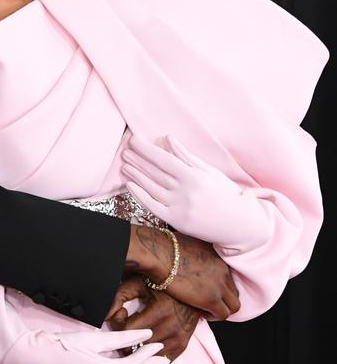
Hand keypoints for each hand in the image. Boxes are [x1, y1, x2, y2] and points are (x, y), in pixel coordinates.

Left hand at [105, 275, 199, 362]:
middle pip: (137, 346)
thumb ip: (118, 296)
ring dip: (137, 351)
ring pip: (148, 356)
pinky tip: (145, 347)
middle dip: (125, 340)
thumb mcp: (138, 283)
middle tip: (122, 330)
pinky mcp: (182, 345)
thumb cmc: (159, 284)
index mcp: (160, 310)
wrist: (188, 288)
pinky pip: (161, 360)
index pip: (129, 330)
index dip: (119, 323)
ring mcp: (178, 337)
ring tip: (133, 339)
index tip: (121, 314)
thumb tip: (105, 315)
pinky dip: (151, 357)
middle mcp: (172, 326)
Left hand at [121, 134, 267, 251]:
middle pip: (154, 173)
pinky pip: (153, 207)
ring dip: (136, 175)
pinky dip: (140, 195)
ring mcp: (179, 207)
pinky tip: (130, 185)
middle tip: (124, 151)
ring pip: (151, 188)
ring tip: (125, 165)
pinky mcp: (176, 221)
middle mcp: (185, 192)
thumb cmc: (226, 194)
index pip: (163, 160)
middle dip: (138, 161)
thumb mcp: (209, 172)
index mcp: (194, 176)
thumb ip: (186, 156)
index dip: (146, 150)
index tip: (133, 141)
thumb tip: (168, 139)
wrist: (239, 224)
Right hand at [124, 223, 239, 319]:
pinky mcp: (211, 299)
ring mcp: (219, 284)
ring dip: (221, 310)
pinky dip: (214, 317)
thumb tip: (182, 254)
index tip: (206, 290)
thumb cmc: (162, 247)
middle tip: (208, 303)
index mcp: (217, 255)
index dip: (218, 286)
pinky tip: (200, 314)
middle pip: (234, 290)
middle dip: (223, 299)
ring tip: (205, 311)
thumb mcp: (185, 243)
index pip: (227, 276)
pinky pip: (223, 314)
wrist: (158, 254)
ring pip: (234, 305)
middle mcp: (223, 269)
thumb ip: (191, 251)